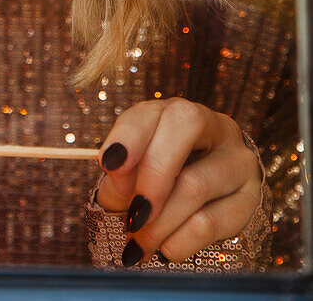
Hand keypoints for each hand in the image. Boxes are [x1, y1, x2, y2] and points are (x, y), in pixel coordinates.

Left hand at [96, 98, 262, 265]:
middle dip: (151, 174)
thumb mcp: (134, 173)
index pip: (153, 110)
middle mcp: (214, 126)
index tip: (108, 163)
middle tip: (132, 214)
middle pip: (185, 127)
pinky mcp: (250, 198)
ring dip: (160, 222)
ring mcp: (237, 160)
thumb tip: (118, 179)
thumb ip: (121, 176)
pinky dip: (180, 241)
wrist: (210, 205)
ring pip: (196, 183)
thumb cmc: (162, 182)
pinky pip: (211, 222)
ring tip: (139, 241)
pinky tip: (165, 249)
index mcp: (176, 113)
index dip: (128, 135)